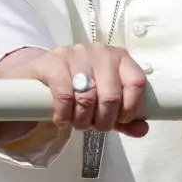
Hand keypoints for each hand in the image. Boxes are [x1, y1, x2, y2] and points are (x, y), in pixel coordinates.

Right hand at [0, 45, 149, 137]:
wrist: (39, 74)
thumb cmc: (78, 88)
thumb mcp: (104, 103)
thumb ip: (124, 118)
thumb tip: (142, 129)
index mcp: (120, 59)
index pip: (137, 82)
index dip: (131, 108)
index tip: (120, 120)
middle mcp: (101, 52)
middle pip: (112, 96)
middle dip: (103, 120)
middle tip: (94, 126)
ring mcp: (77, 54)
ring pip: (88, 97)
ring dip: (82, 120)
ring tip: (77, 123)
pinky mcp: (53, 61)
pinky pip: (65, 95)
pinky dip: (64, 114)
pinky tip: (61, 119)